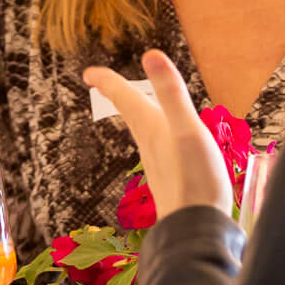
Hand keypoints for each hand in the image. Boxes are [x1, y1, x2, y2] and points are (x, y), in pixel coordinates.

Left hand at [85, 51, 230, 217]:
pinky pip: (158, 147)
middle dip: (118, 95)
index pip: (124, 97)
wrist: (195, 230)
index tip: (88, 72)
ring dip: (135, 114)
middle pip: (130, 113)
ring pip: (142, 130)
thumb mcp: (187, 130)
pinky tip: (164, 141)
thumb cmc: (194, 180)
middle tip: (102, 83)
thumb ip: (171, 93)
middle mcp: (149, 143)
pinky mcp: (171, 178)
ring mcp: (158, 162)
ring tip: (133, 106)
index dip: (108, 81)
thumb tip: (151, 54)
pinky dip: (155, 133)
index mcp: (151, 127)